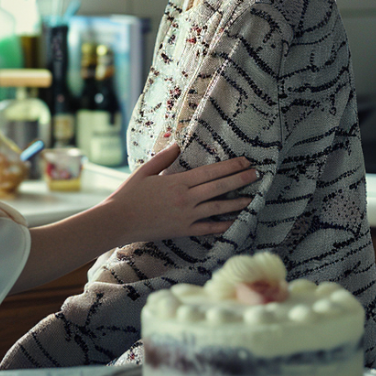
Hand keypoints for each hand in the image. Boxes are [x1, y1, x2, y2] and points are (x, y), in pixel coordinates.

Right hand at [103, 144, 256, 241]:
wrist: (118, 222)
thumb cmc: (128, 195)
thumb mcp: (144, 171)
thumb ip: (163, 158)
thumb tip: (178, 144)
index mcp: (177, 182)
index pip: (210, 172)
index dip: (230, 167)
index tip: (244, 161)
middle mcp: (186, 199)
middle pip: (219, 188)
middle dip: (240, 180)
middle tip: (256, 174)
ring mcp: (186, 216)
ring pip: (218, 208)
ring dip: (237, 202)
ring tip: (252, 197)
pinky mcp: (183, 230)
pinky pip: (208, 228)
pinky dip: (223, 225)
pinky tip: (235, 221)